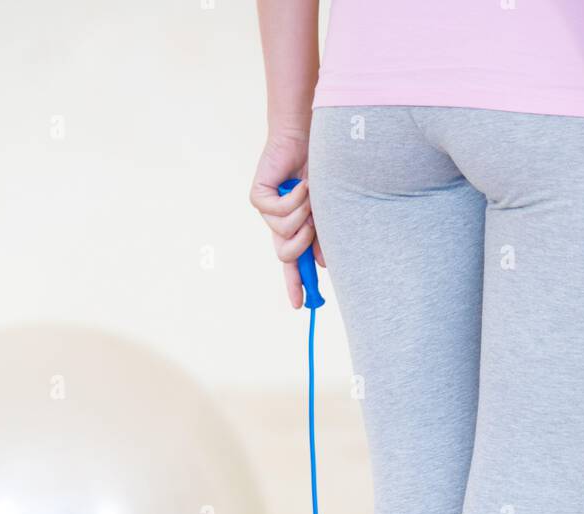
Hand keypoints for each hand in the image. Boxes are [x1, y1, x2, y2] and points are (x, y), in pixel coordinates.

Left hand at [249, 128, 324, 307]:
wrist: (308, 138)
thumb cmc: (320, 172)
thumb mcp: (325, 211)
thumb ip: (323, 238)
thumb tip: (322, 264)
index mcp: (293, 231)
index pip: (292, 265)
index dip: (296, 285)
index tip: (300, 305)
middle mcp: (277, 225)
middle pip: (285, 255)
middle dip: (304, 242)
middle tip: (313, 224)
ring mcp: (266, 211)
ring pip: (284, 232)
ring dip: (304, 214)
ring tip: (309, 193)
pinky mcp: (258, 196)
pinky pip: (278, 211)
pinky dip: (295, 198)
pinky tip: (300, 182)